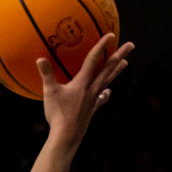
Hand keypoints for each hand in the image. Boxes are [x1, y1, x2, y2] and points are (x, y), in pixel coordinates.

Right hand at [39, 32, 132, 147]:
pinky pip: (100, 98)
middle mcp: (92, 89)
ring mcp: (93, 100)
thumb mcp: (49, 93)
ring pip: (107, 81)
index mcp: (83, 82)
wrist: (67, 137)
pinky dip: (104, 94)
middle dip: (120, 55)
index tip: (111, 34)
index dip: (101, 46)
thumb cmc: (58, 114)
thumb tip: (39, 58)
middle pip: (109, 69)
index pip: (93, 59)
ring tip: (125, 63)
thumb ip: (46, 74)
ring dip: (116, 71)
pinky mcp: (91, 110)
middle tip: (131, 45)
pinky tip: (107, 92)